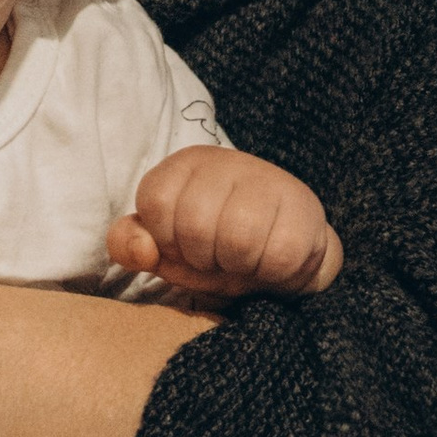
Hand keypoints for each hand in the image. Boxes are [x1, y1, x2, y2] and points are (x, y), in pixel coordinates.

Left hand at [105, 149, 344, 308]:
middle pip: (196, 225)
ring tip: (245, 259)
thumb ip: (131, 244)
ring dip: (239, 267)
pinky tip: (272, 262)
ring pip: (238, 241)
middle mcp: (227, 162)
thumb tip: (142, 248)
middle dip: (204, 258)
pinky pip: (280, 257)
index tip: (184, 244)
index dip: (167, 239)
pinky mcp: (305, 209)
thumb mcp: (165, 247)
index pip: (156, 202)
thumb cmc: (214, 248)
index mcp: (186, 165)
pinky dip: (272, 274)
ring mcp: (270, 181)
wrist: (284, 250)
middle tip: (219, 255)